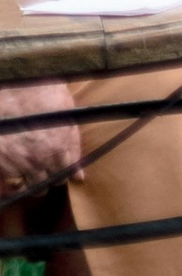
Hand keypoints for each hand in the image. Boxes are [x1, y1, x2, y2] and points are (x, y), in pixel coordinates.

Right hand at [0, 79, 80, 195]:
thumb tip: (79, 175)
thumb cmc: (43, 92)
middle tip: (45, 164)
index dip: (64, 170)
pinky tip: (17, 170)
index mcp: (59, 147)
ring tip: (32, 167)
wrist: (15, 87)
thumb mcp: (66, 111)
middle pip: (49, 183)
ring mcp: (21, 165)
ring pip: (32, 188)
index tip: (61, 165)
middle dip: (50, 175)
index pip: (66, 173)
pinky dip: (16, 182)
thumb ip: (73, 145)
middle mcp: (41, 160)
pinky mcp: (4, 166)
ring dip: (34, 180)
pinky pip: (13, 186)